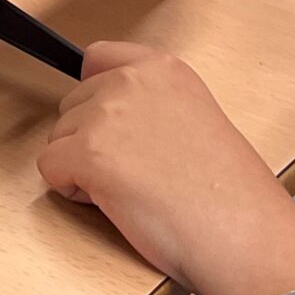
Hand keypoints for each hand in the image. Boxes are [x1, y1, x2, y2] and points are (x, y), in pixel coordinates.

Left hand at [37, 42, 294, 294]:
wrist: (245, 235)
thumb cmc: (231, 196)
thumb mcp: (197, 120)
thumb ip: (153, 106)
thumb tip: (118, 118)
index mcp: (163, 69)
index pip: (97, 59)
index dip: (97, 96)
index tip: (111, 122)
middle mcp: (130, 81)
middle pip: (73, 103)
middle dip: (90, 138)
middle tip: (136, 171)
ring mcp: (106, 115)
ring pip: (59, 137)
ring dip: (82, 166)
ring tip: (133, 190)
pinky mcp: (87, 153)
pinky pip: (50, 169)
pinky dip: (71, 191)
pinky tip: (115, 203)